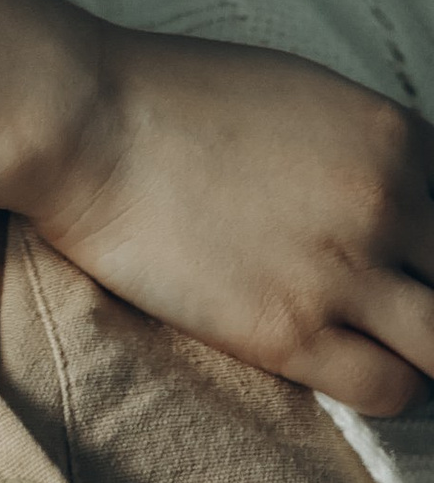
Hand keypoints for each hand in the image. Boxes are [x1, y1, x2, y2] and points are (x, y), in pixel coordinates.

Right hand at [28, 28, 433, 415]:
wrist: (84, 121)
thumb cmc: (172, 97)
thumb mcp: (299, 93)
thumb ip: (366, 149)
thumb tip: (402, 197)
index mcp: (392, 136)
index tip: (417, 260)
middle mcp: (385, 203)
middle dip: (433, 291)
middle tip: (401, 300)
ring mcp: (341, 272)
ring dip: (425, 350)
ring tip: (389, 342)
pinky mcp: (290, 333)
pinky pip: (388, 389)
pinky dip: (386, 385)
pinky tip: (349, 362)